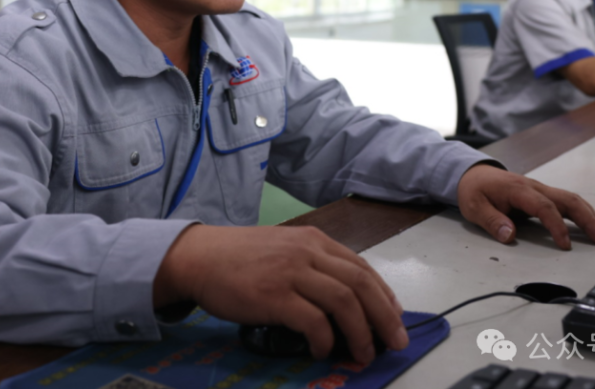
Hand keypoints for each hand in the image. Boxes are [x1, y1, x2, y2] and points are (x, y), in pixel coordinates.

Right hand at [154, 225, 406, 364]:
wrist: (199, 257)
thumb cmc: (240, 257)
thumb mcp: (283, 249)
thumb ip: (312, 266)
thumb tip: (344, 301)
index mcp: (314, 240)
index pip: (361, 267)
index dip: (384, 295)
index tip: (394, 318)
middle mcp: (307, 252)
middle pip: (360, 284)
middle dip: (384, 316)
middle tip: (396, 342)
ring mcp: (291, 272)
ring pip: (343, 302)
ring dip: (360, 332)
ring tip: (363, 353)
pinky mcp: (274, 295)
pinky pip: (312, 320)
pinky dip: (324, 339)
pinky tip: (322, 350)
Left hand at [456, 164, 594, 249]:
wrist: (473, 174)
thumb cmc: (475, 191)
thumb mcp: (474, 207)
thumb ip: (492, 221)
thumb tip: (510, 236)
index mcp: (518, 189)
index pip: (544, 207)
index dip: (556, 226)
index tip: (565, 245)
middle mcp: (535, 187)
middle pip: (568, 199)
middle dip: (587, 219)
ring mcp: (541, 189)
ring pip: (572, 199)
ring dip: (590, 216)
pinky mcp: (543, 195)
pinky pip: (568, 202)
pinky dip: (583, 213)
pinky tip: (593, 226)